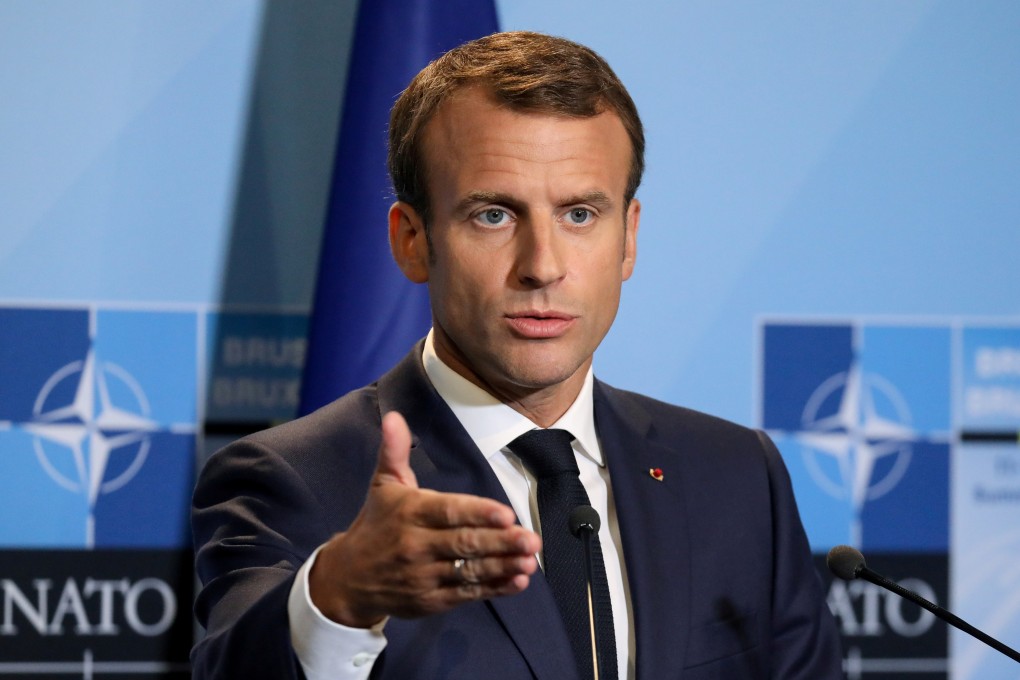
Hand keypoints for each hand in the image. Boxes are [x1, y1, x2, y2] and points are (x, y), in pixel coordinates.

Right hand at [309, 411, 540, 627]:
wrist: (348, 579)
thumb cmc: (376, 524)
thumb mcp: (383, 485)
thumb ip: (394, 451)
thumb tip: (393, 417)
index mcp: (410, 512)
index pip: (448, 512)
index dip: (478, 513)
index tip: (506, 514)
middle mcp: (416, 545)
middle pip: (464, 543)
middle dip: (500, 542)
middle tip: (531, 539)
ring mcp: (423, 576)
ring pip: (468, 571)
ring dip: (503, 566)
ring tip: (530, 561)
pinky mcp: (430, 601)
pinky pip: (466, 594)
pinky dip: (494, 589)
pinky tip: (517, 581)